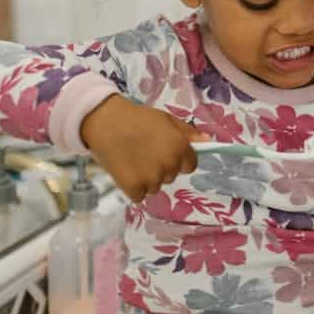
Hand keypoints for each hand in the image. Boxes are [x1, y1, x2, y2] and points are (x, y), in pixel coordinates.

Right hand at [79, 95, 209, 201]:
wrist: (105, 121)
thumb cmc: (137, 118)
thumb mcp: (167, 119)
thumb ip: (188, 133)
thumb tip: (208, 141)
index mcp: (180, 148)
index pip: (190, 165)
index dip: (178, 159)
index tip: (163, 151)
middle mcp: (169, 165)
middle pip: (171, 176)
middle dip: (161, 167)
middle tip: (144, 152)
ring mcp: (151, 179)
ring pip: (155, 187)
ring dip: (146, 178)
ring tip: (133, 159)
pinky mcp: (133, 188)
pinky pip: (139, 195)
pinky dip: (133, 187)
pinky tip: (125, 170)